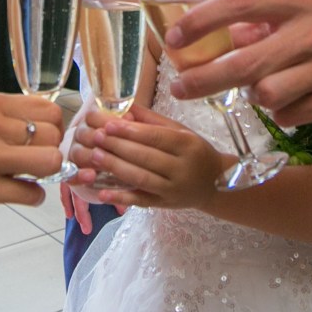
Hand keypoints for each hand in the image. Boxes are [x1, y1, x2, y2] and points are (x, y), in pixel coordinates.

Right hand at [0, 92, 63, 230]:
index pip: (49, 109)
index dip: (52, 129)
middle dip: (49, 153)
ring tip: (26, 179)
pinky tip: (14, 195)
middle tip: (31, 165)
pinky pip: (31, 193)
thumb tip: (45, 130)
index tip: (39, 142)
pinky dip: (30, 197)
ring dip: (44, 175)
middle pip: (53, 135)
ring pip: (49, 161)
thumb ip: (2, 121)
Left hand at [67, 106, 225, 208]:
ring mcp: (173, 189)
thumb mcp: (181, 131)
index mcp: (187, 145)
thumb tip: (125, 106)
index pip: (156, 137)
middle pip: (146, 157)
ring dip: (116, 168)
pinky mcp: (165, 205)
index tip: (108, 125)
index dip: (131, 132)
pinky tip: (102, 192)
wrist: (216, 183)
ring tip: (95, 157)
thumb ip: (152, 120)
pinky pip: (141, 201)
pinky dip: (121, 198)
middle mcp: (182, 168)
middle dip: (118, 147)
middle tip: (96, 138)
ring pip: (141, 178)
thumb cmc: (194, 151)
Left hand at [163, 0, 311, 126]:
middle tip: (179, 88)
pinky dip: (277, 111)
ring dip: (250, 95)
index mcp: (296, 2)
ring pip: (264, 94)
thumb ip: (253, 21)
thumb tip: (209, 40)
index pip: (239, 4)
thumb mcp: (293, 7)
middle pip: (245, 63)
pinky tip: (287, 97)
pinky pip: (286, 115)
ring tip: (257, 86)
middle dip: (203, 79)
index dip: (201, 22)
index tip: (173, 39)